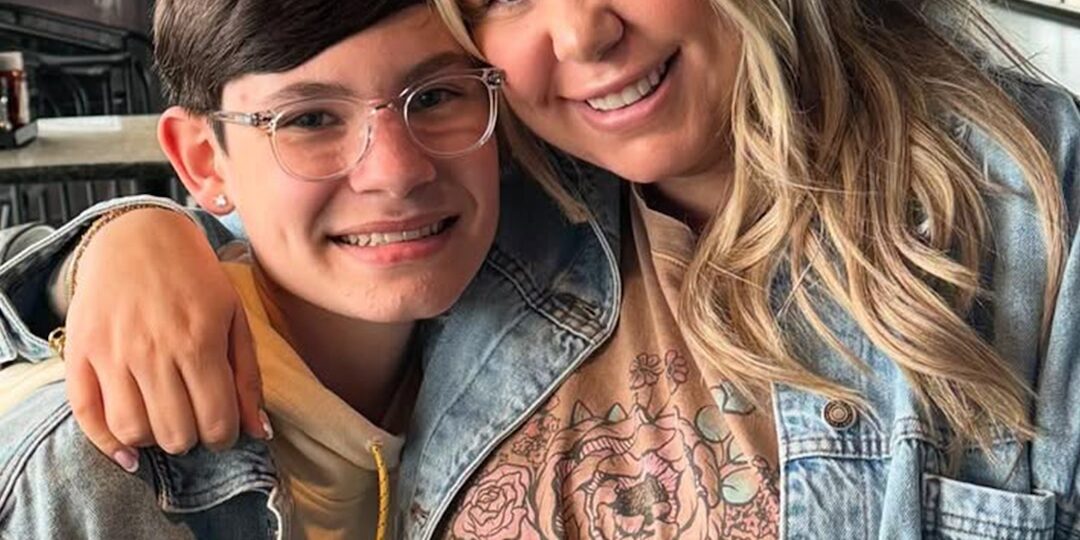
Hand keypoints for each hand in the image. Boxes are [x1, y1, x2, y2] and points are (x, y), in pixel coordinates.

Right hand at [61, 208, 268, 469]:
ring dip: (155, 441)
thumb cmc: (196, 278)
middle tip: (196, 423)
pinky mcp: (80, 353)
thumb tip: (259, 432)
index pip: (215, 420)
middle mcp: (153, 352)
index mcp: (198, 342)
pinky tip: (128, 455)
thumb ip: (248, 378)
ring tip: (167, 424)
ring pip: (133, 429)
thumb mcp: (236, 319)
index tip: (224, 429)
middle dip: (193, 439)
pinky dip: (107, 444)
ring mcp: (112, 354)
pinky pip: (87, 415)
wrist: (138, 236)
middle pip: (175, 433)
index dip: (224, 437)